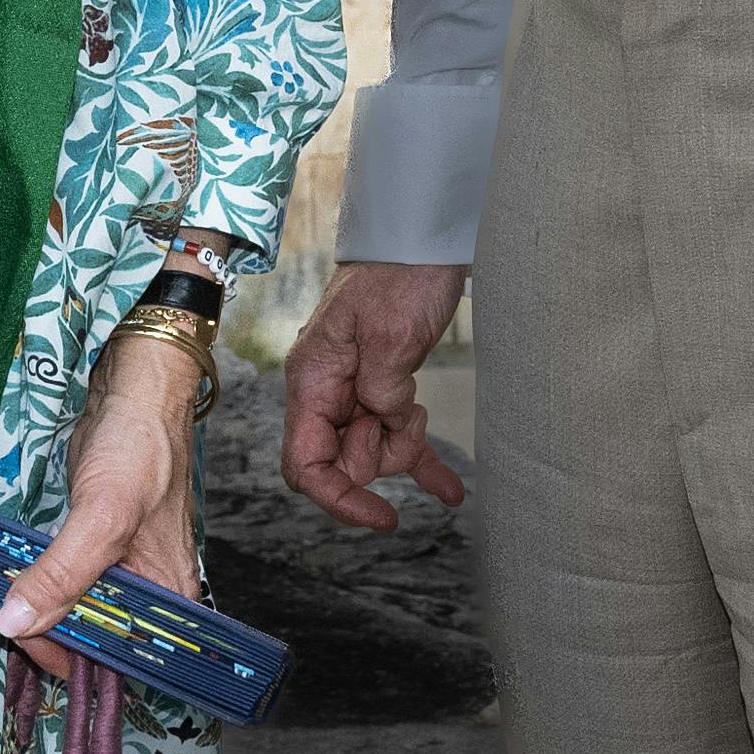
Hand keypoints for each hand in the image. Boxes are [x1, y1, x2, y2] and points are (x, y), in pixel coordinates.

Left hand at [0, 333, 204, 662]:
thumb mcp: (102, 517)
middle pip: (95, 636)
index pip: (121, 656)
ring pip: (77, 609)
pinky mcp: (95, 545)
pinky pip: (67, 579)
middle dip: (49, 634)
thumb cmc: (138, 450)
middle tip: (5, 617)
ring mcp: (121, 568)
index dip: (75, 659)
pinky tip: (15, 582)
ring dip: (39, 611)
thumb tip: (16, 623)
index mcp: (167, 598)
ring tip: (4, 601)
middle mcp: (148, 591)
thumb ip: (62, 575)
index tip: (25, 645)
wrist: (133, 393)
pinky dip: (40, 584)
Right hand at [282, 257, 468, 529]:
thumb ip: (381, 390)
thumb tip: (383, 423)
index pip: (305, 463)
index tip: (383, 517)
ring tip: (421, 405)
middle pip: (343, 460)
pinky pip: (399, 435)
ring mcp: (355, 389)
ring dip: (406, 444)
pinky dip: (422, 461)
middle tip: (407, 416)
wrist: (422, 237)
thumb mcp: (390, 334)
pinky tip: (449, 491)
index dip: (339, 497)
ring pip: (375, 449)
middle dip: (381, 455)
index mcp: (312, 380)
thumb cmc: (400, 275)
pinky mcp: (387, 385)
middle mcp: (326, 390)